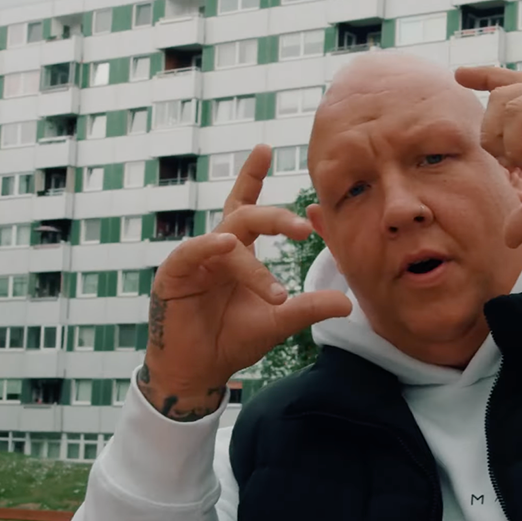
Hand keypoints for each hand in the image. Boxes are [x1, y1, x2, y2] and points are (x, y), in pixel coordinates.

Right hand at [139, 145, 352, 419]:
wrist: (199, 372)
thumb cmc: (232, 340)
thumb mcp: (277, 322)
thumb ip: (307, 307)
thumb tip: (348, 302)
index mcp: (236, 252)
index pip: (246, 207)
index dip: (251, 176)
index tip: (265, 148)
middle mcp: (215, 249)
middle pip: (244, 217)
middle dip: (275, 217)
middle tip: (305, 229)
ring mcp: (193, 260)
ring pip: (227, 241)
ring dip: (253, 266)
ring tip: (277, 294)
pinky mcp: (173, 275)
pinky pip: (192, 253)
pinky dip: (209, 247)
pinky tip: (227, 246)